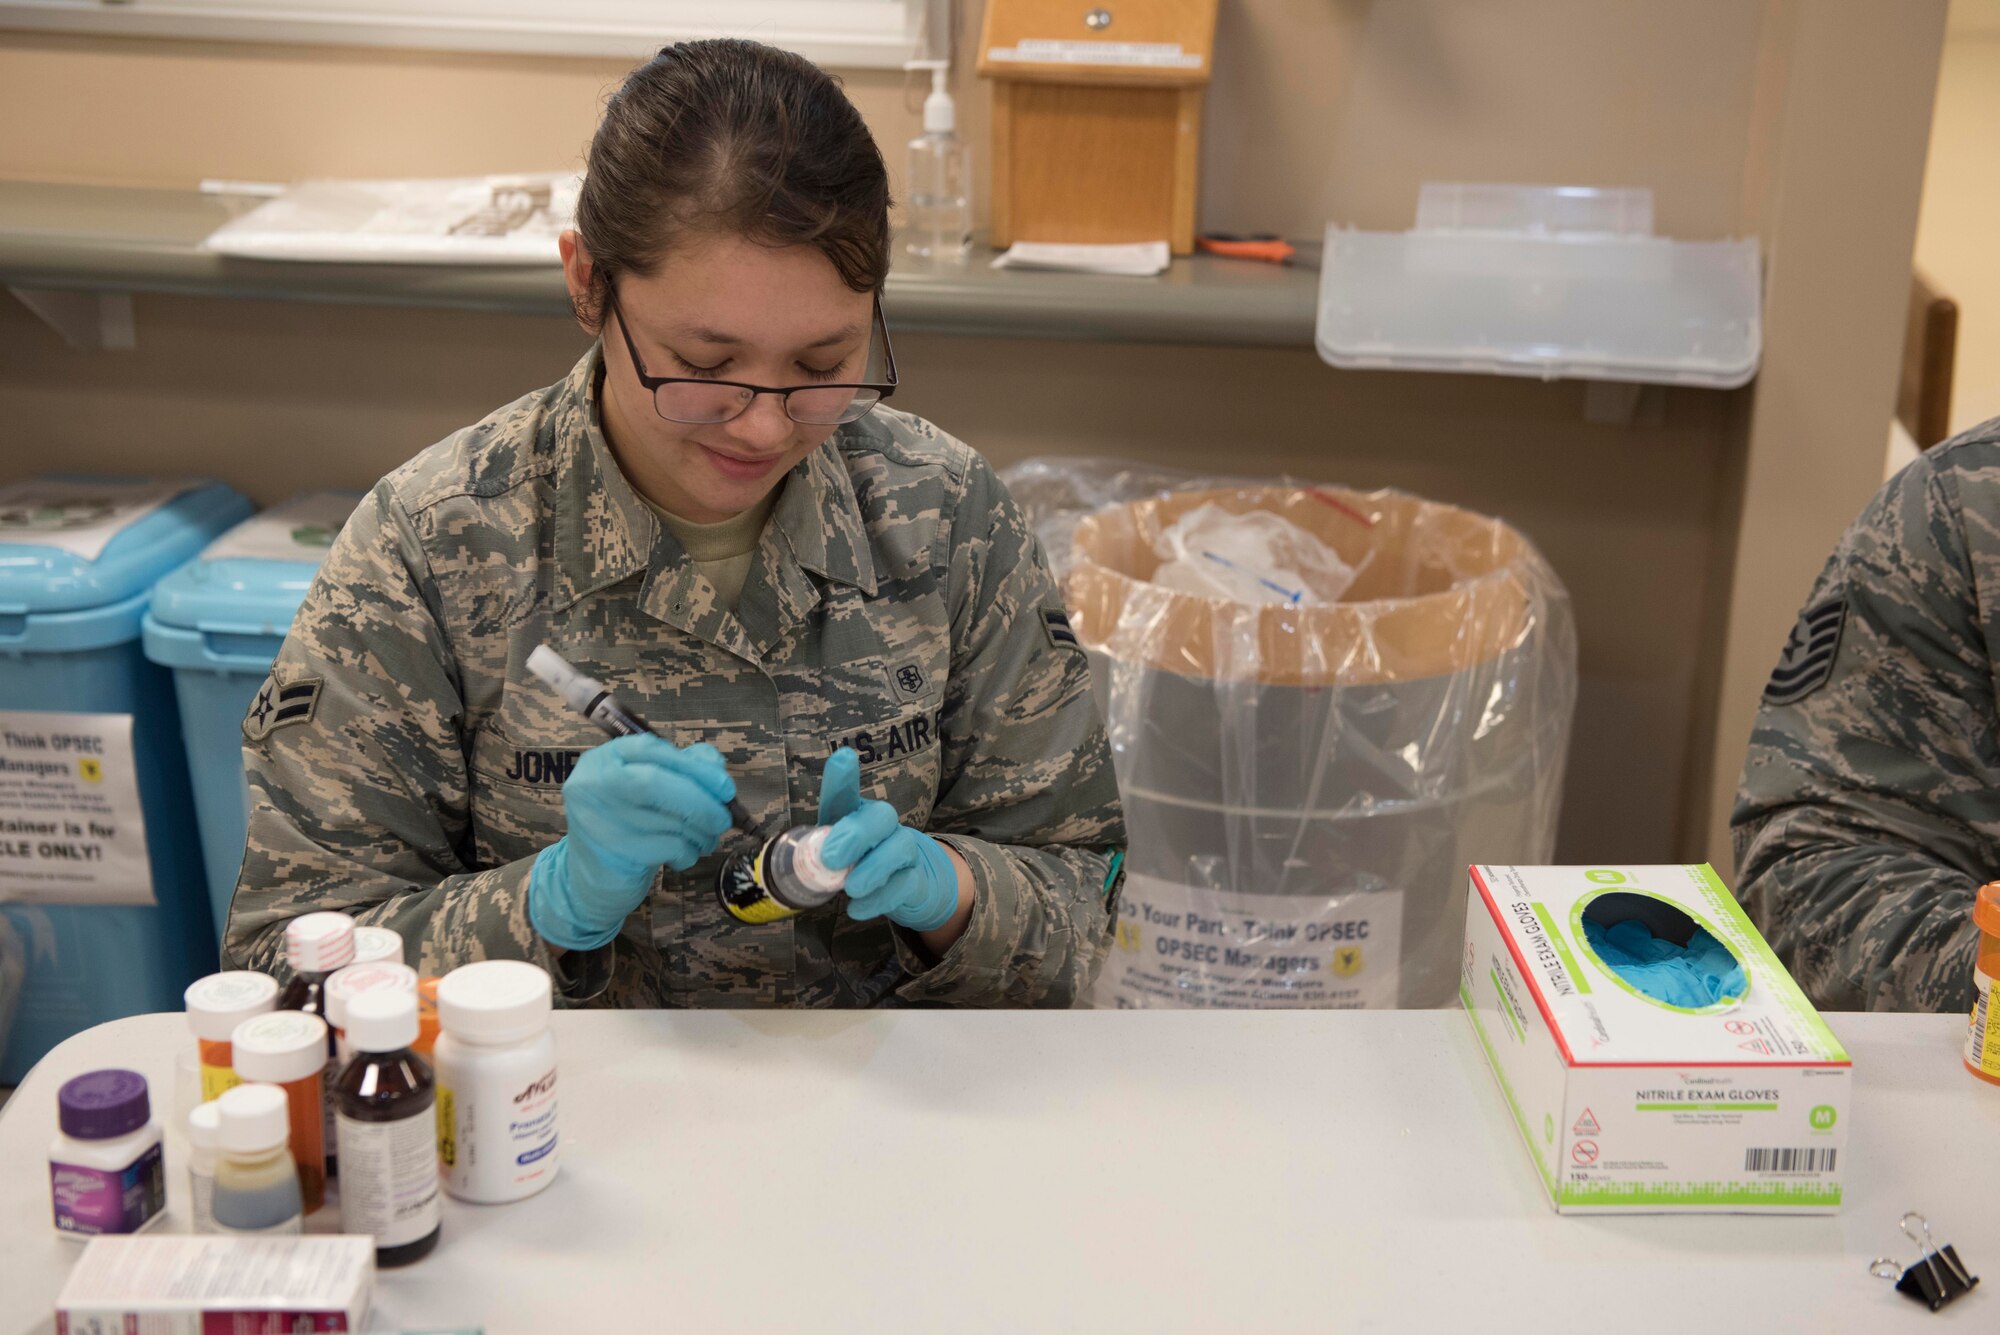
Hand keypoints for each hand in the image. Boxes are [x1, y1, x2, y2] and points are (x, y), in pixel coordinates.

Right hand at [529, 734, 734, 949]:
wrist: (593, 878)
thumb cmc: (629, 825)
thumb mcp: (649, 790)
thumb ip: (681, 769)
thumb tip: (715, 768)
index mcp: (603, 760)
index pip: (649, 749)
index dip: (693, 766)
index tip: (724, 786)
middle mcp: (593, 784)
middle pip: (654, 783)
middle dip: (700, 801)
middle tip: (723, 819)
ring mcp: (598, 819)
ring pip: (667, 819)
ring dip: (701, 832)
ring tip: (706, 838)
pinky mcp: (613, 853)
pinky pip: (668, 847)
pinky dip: (688, 852)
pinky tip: (683, 855)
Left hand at [817, 748, 959, 932]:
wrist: (904, 882)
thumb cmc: (858, 860)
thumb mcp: (833, 852)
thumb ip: (819, 853)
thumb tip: (810, 860)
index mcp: (855, 813)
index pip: (847, 793)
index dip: (844, 777)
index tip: (842, 758)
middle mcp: (883, 825)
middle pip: (881, 816)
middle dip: (857, 835)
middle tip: (831, 858)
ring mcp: (904, 849)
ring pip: (900, 847)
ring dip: (874, 868)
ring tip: (850, 888)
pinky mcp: (916, 877)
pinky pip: (905, 884)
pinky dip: (880, 899)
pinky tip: (857, 909)